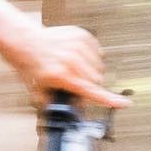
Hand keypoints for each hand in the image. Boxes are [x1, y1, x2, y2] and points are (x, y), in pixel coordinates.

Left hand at [8, 24, 128, 109]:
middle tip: (75, 83)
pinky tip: (77, 57)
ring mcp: (78, 46)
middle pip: (97, 80)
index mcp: (64, 75)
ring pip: (99, 66)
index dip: (110, 99)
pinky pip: (97, 51)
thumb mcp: (39, 90)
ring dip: (91, 71)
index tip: (125, 103)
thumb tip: (67, 115)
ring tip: (74, 68)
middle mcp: (72, 60)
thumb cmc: (31, 64)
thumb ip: (54, 104)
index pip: (92, 91)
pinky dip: (91, 56)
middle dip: (90, 85)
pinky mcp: (82, 35)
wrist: (25, 41)